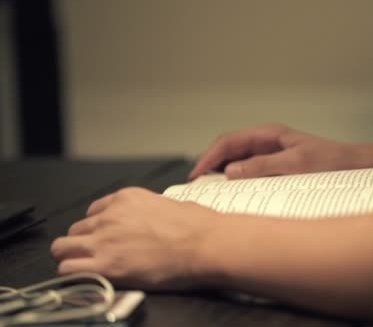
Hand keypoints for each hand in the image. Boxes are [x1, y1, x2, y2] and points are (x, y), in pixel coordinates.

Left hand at [50, 187, 219, 289]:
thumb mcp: (168, 204)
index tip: (104, 237)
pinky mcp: (107, 265)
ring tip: (88, 268)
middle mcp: (110, 216)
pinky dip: (73, 275)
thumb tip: (147, 223)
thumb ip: (147, 212)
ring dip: (72, 257)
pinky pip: (68, 269)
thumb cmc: (198, 225)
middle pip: (76, 230)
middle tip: (97, 255)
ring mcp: (105, 240)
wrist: (205, 243)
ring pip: (62, 248)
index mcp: (126, 199)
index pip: (94, 211)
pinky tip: (88, 278)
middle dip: (83, 242)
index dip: (98, 227)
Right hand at [189, 124, 367, 179]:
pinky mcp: (277, 168)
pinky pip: (251, 173)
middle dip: (211, 167)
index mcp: (269, 134)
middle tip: (199, 189)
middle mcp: (267, 143)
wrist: (357, 167)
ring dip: (224, 177)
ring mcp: (271, 155)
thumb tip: (230, 172)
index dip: (208, 157)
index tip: (196, 175)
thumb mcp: (296, 165)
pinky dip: (239, 183)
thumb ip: (263, 167)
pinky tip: (235, 196)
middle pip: (229, 152)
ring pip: (238, 164)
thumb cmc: (332, 163)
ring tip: (212, 195)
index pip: (228, 142)